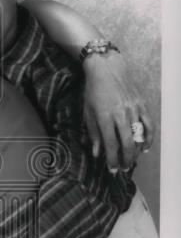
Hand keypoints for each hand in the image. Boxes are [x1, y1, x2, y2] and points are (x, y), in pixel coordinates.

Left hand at [82, 51, 153, 171]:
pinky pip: (149, 124)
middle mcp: (121, 114)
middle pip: (127, 143)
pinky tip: (145, 148)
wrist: (107, 68)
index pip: (111, 144)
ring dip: (136, 152)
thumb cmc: (93, 90)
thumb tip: (96, 153)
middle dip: (125, 159)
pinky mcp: (142, 104)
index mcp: (105, 116)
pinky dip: (149, 137)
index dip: (112, 160)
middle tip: (122, 169)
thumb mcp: (87, 112)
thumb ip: (93, 133)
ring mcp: (134, 109)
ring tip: (131, 161)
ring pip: (139, 136)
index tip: (111, 169)